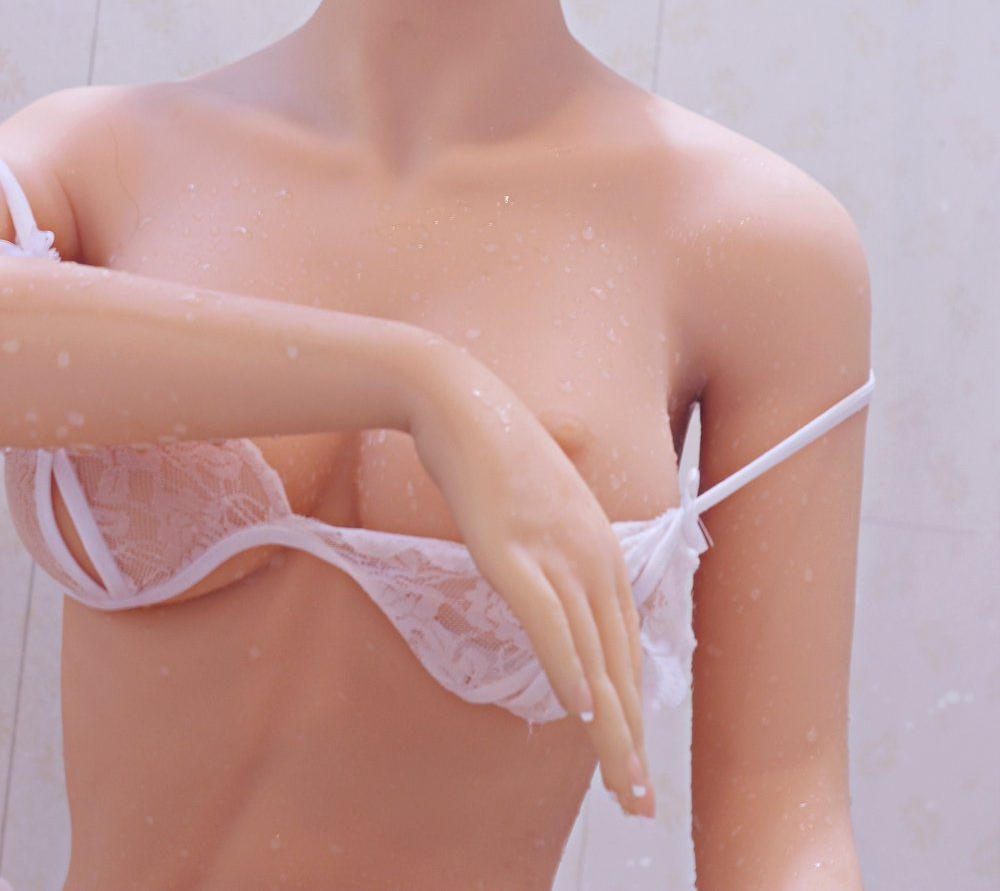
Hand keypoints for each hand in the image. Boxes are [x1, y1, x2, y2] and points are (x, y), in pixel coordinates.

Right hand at [409, 344, 653, 818]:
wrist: (460, 400)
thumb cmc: (493, 454)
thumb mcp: (538, 512)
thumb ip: (555, 557)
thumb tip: (552, 597)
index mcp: (601, 549)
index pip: (626, 645)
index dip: (633, 706)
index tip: (635, 757)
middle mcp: (591, 555)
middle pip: (618, 662)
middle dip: (630, 736)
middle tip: (640, 800)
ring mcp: (554, 552)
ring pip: (591, 655)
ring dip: (607, 726)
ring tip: (620, 782)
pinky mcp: (512, 551)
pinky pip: (546, 620)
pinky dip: (565, 666)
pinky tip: (575, 709)